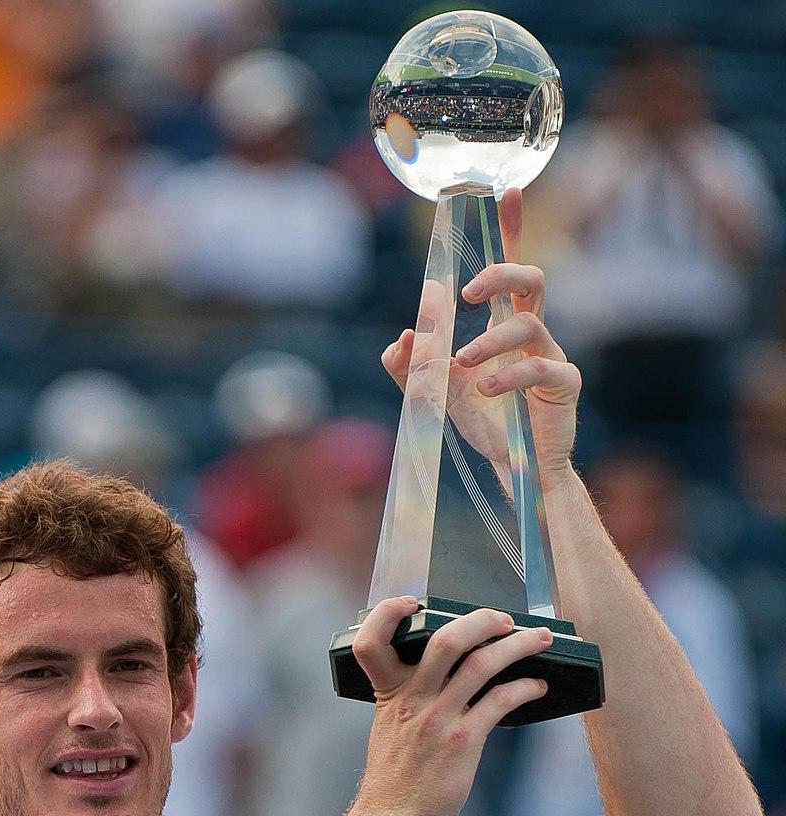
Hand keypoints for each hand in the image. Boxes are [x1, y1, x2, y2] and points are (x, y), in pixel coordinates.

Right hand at [350, 596, 552, 815]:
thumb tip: (456, 672)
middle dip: (482, 620)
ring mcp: (436, 720)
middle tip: (504, 619)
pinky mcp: (462, 742)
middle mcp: (410, 700)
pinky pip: (500, 700)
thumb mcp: (390, 731)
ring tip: (540, 639)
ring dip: (518, 645)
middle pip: (446, 638)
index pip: (371, 641)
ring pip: (482, 663)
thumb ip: (410, 699)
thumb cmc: (396, 781)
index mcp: (387, 694)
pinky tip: (537, 686)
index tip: (414, 603)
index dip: (388, 613)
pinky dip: (523, 687)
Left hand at [381, 190, 580, 490]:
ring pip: (528, 323)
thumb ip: (412, 368)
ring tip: (463, 365)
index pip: (509, 269)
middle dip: (499, 274)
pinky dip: (509, 375)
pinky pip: (541, 365)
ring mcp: (553, 355)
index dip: (510, 229)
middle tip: (465, 295)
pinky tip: (486, 391)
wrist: (519, 475)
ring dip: (489, 340)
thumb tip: (400, 338)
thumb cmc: (486, 429)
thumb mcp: (437, 396)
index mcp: (505, 327)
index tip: (506, 191)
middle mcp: (533, 333)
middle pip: (531, 279)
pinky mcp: (565, 384)